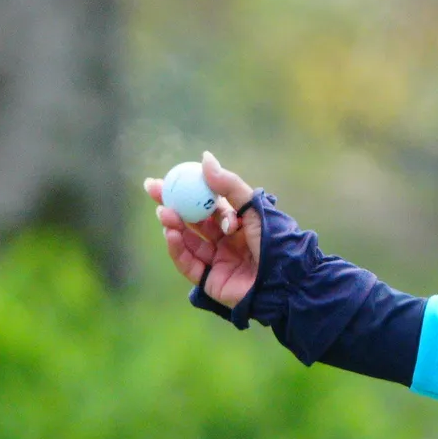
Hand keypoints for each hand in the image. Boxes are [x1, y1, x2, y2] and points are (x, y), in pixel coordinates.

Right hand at [144, 150, 260, 308]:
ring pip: (188, 241)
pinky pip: (188, 263)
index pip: (207, 203)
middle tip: (153, 190)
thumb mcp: (253, 208)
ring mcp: (217, 260)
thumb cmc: (273, 240)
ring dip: (174, 225)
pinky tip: (172, 234)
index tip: (167, 178)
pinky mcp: (210, 280)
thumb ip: (229, 185)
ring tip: (164, 213)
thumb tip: (205, 158)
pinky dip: (178, 249)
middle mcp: (226, 240)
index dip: (188, 190)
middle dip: (173, 205)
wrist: (284, 278)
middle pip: (193, 221)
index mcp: (238, 222)